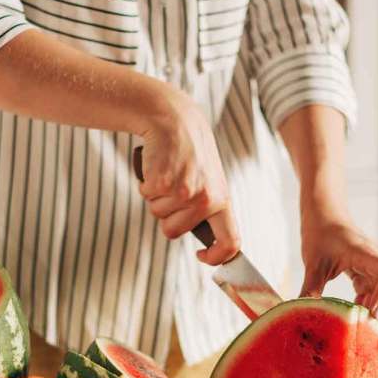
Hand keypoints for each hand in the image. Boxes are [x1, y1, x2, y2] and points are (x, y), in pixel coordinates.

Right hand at [136, 88, 238, 264]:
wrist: (176, 120)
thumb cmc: (191, 154)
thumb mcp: (210, 181)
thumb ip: (208, 209)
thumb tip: (208, 244)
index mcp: (222, 200)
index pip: (231, 242)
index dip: (216, 257)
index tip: (201, 256)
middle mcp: (206, 199)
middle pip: (172, 232)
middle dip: (166, 216)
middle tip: (172, 189)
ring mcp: (184, 191)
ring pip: (157, 215)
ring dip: (156, 197)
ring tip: (167, 174)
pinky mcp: (162, 182)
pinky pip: (146, 196)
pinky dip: (146, 184)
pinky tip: (157, 167)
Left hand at [299, 213, 377, 346]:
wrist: (324, 216)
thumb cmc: (320, 233)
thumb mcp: (312, 262)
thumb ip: (310, 289)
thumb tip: (301, 317)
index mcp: (367, 255)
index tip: (373, 314)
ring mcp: (376, 272)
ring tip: (376, 342)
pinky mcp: (368, 277)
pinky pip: (377, 298)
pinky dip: (371, 312)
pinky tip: (359, 327)